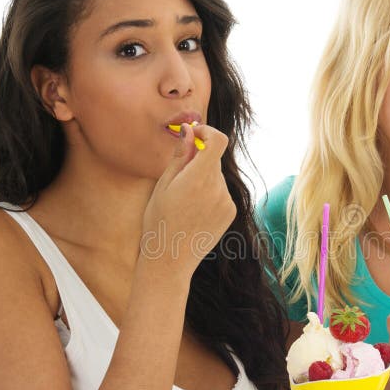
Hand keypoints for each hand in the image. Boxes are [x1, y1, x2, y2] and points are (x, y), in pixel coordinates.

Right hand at [141, 123, 236, 274]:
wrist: (170, 259)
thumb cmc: (159, 221)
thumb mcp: (163, 185)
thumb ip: (180, 156)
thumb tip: (189, 130)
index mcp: (198, 179)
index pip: (218, 141)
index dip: (207, 131)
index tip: (194, 134)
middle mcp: (218, 189)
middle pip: (213, 159)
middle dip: (198, 159)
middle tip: (177, 178)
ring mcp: (227, 202)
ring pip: (216, 176)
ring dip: (202, 177)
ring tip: (184, 201)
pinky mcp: (230, 212)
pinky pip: (221, 191)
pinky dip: (209, 192)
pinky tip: (193, 210)